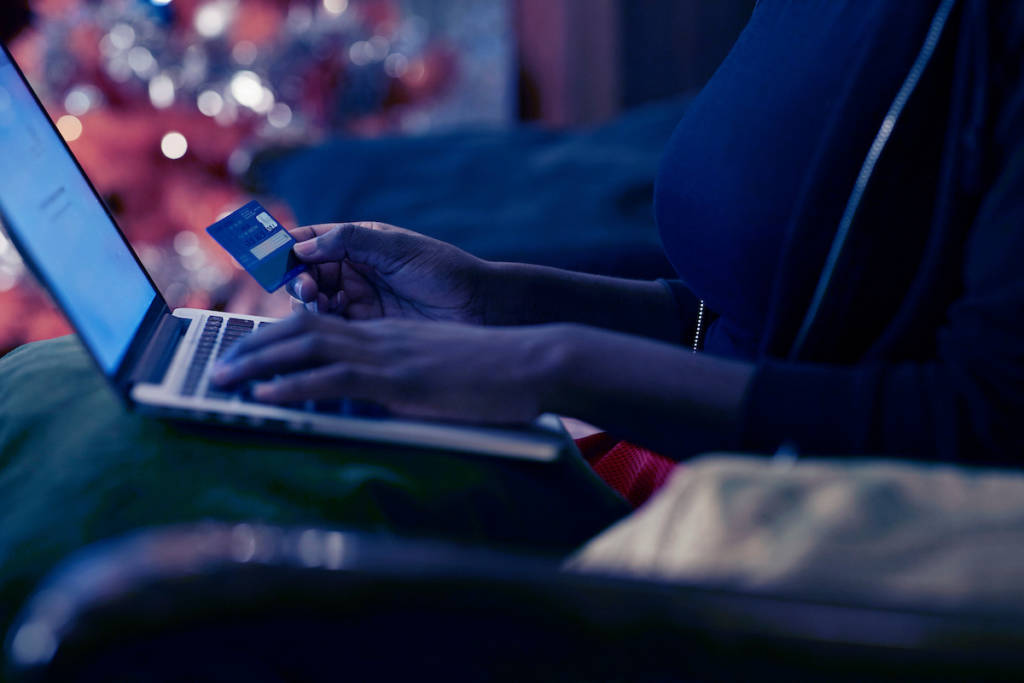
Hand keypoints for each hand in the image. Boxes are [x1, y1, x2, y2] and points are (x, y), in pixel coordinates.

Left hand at [212, 311, 564, 422]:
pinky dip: (294, 385)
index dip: (277, 336)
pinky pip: (334, 378)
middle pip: (300, 330)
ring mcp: (388, 355)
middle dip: (252, 347)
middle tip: (219, 366)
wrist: (530, 361)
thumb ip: (403, 380)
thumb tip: (378, 399)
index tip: (248, 350)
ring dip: (258, 363)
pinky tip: (266, 395)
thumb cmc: (494, 372)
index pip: (319, 326)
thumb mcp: (438, 372)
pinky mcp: (399, 379)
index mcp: (386, 336)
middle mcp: (379, 337)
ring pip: (306, 348)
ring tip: (223, 380)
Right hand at [287, 222, 489, 323]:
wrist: (478, 309)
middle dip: (296, 280)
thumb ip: (349, 241)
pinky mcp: (363, 329)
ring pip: (311, 303)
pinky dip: (320, 328)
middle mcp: (352, 270)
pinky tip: (328, 327)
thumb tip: (301, 245)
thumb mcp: (398, 249)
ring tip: (319, 307)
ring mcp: (356, 300)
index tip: (266, 255)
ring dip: (306, 305)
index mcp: (358, 241)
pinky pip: (329, 328)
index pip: (309, 239)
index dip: (284, 246)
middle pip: (302, 273)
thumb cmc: (445, 272)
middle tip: (307, 289)